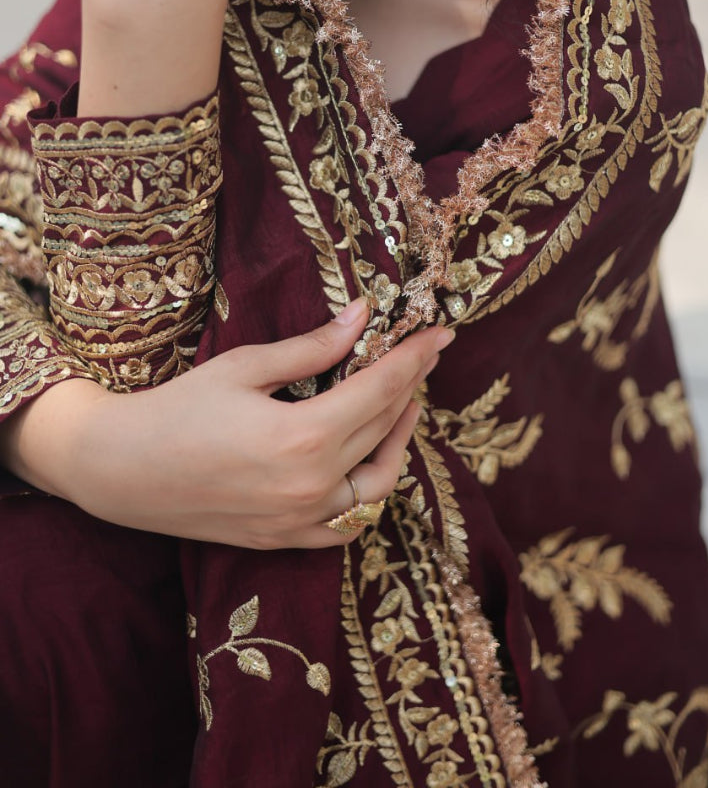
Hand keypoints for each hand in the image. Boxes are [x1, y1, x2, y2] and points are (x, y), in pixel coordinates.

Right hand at [4, 302, 453, 548]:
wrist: (119, 470)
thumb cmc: (176, 408)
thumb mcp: (244, 367)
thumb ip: (311, 348)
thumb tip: (362, 316)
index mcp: (306, 436)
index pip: (383, 388)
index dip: (415, 357)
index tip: (440, 334)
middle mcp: (314, 486)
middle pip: (384, 429)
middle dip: (410, 388)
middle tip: (419, 358)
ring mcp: (300, 520)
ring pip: (379, 484)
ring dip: (398, 443)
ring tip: (402, 407)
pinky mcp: (284, 539)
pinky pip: (348, 525)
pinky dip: (368, 494)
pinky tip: (366, 464)